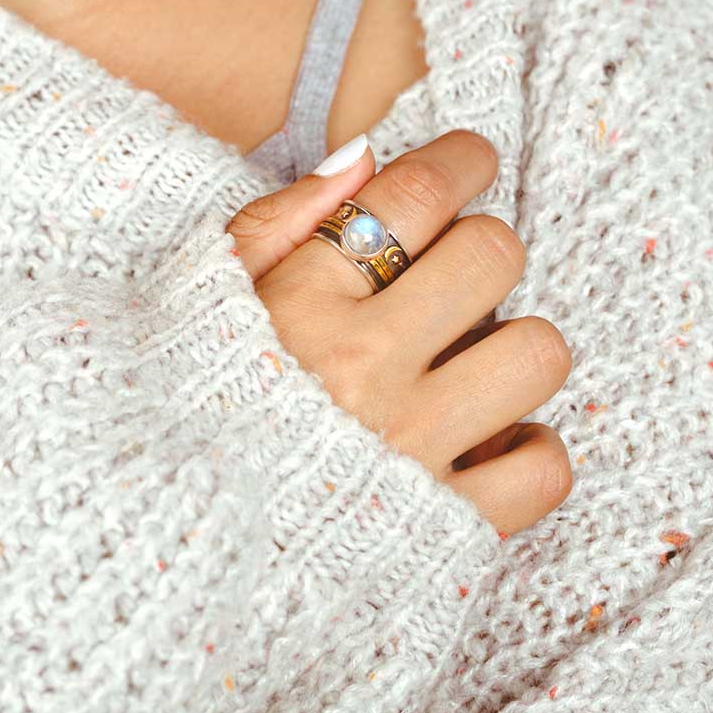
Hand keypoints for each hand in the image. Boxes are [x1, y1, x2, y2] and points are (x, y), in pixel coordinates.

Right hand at [227, 130, 572, 534]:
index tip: (472, 160)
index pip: (416, 194)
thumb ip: (278, 223)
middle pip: (493, 255)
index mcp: (301, 308)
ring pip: (536, 353)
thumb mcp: (203, 300)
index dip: (461, 159)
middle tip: (456, 276)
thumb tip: (366, 158)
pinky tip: (480, 440)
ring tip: (467, 366)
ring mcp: (411, 451)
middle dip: (483, 250)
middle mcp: (362, 372)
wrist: (167, 553)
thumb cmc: (195, 410)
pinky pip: (544, 467)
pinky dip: (525, 449)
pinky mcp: (447, 528)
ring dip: (512, 348)